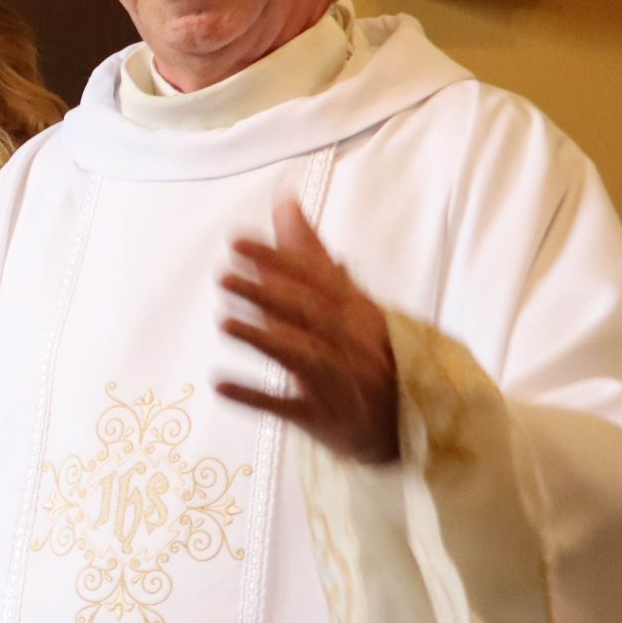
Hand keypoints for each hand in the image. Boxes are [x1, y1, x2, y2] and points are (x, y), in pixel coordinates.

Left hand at [217, 197, 400, 463]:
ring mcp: (341, 382)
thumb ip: (308, 254)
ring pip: (304, 357)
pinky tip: (219, 384)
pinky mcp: (326, 418)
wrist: (403, 422)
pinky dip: (255, 396)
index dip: (277, 259)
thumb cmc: (362, 350)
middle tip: (223, 275)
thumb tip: (285, 200)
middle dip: (268, 293)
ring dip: (264, 339)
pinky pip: (289, 406)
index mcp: (357, 311)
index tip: (236, 241)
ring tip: (224, 323)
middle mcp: (352, 343)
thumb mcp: (343, 302)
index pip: (316, 280)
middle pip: (310, 314)